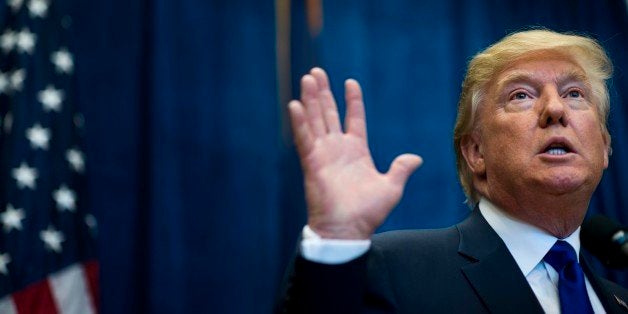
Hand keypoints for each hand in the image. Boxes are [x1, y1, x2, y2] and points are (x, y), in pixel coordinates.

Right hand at [288, 68, 421, 238]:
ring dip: (311, 99)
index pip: (354, 118)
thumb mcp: (391, 187)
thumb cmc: (368, 213)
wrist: (348, 230)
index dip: (352, 100)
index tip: (350, 82)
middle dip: (323, 92)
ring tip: (308, 78)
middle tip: (316, 72)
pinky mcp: (312, 163)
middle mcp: (338, 149)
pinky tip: (296, 105)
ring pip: (315, 120)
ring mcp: (323, 154)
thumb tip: (415, 158)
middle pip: (329, 113)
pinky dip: (300, 122)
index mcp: (356, 151)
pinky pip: (305, 139)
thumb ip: (400, 169)